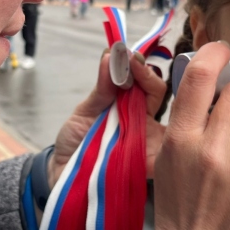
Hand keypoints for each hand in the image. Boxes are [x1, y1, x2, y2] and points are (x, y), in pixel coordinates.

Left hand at [49, 50, 167, 187]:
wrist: (62, 175)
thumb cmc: (76, 143)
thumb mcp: (86, 111)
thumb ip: (102, 87)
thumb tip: (111, 54)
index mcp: (133, 107)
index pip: (149, 84)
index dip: (142, 69)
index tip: (129, 57)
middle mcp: (145, 124)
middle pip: (160, 98)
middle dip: (149, 78)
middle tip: (134, 66)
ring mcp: (148, 145)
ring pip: (167, 120)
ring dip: (155, 102)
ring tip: (140, 84)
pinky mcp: (147, 167)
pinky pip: (163, 156)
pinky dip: (165, 142)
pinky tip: (154, 127)